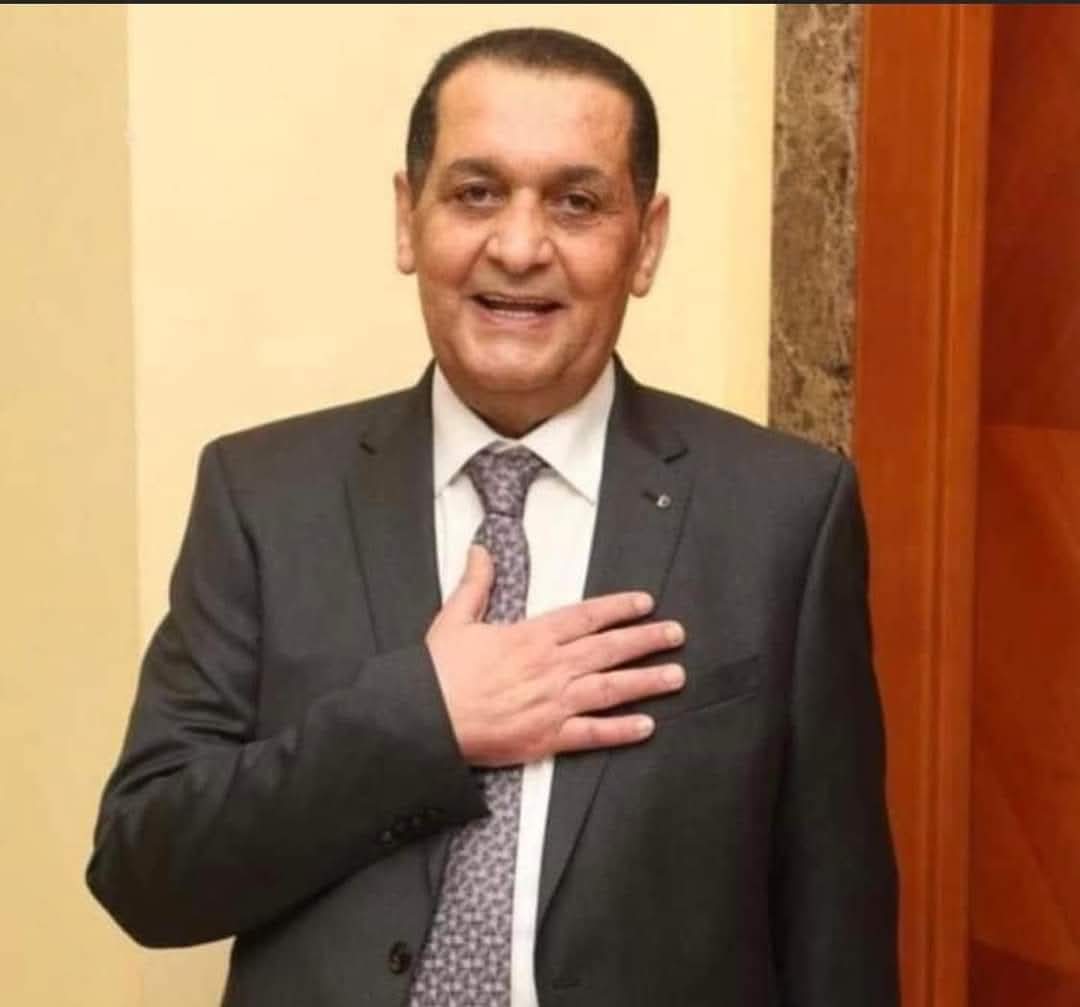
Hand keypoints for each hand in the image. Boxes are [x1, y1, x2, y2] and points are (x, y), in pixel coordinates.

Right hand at [426, 545, 685, 766]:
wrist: (426, 719)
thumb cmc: (438, 673)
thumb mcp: (454, 619)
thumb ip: (475, 585)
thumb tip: (479, 550)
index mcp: (531, 637)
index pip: (586, 617)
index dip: (618, 608)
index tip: (644, 603)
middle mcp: (550, 667)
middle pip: (608, 649)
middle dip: (646, 640)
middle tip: (676, 634)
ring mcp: (553, 703)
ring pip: (610, 688)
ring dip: (646, 681)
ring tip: (676, 675)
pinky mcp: (547, 737)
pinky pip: (592, 733)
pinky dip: (621, 731)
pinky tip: (646, 726)